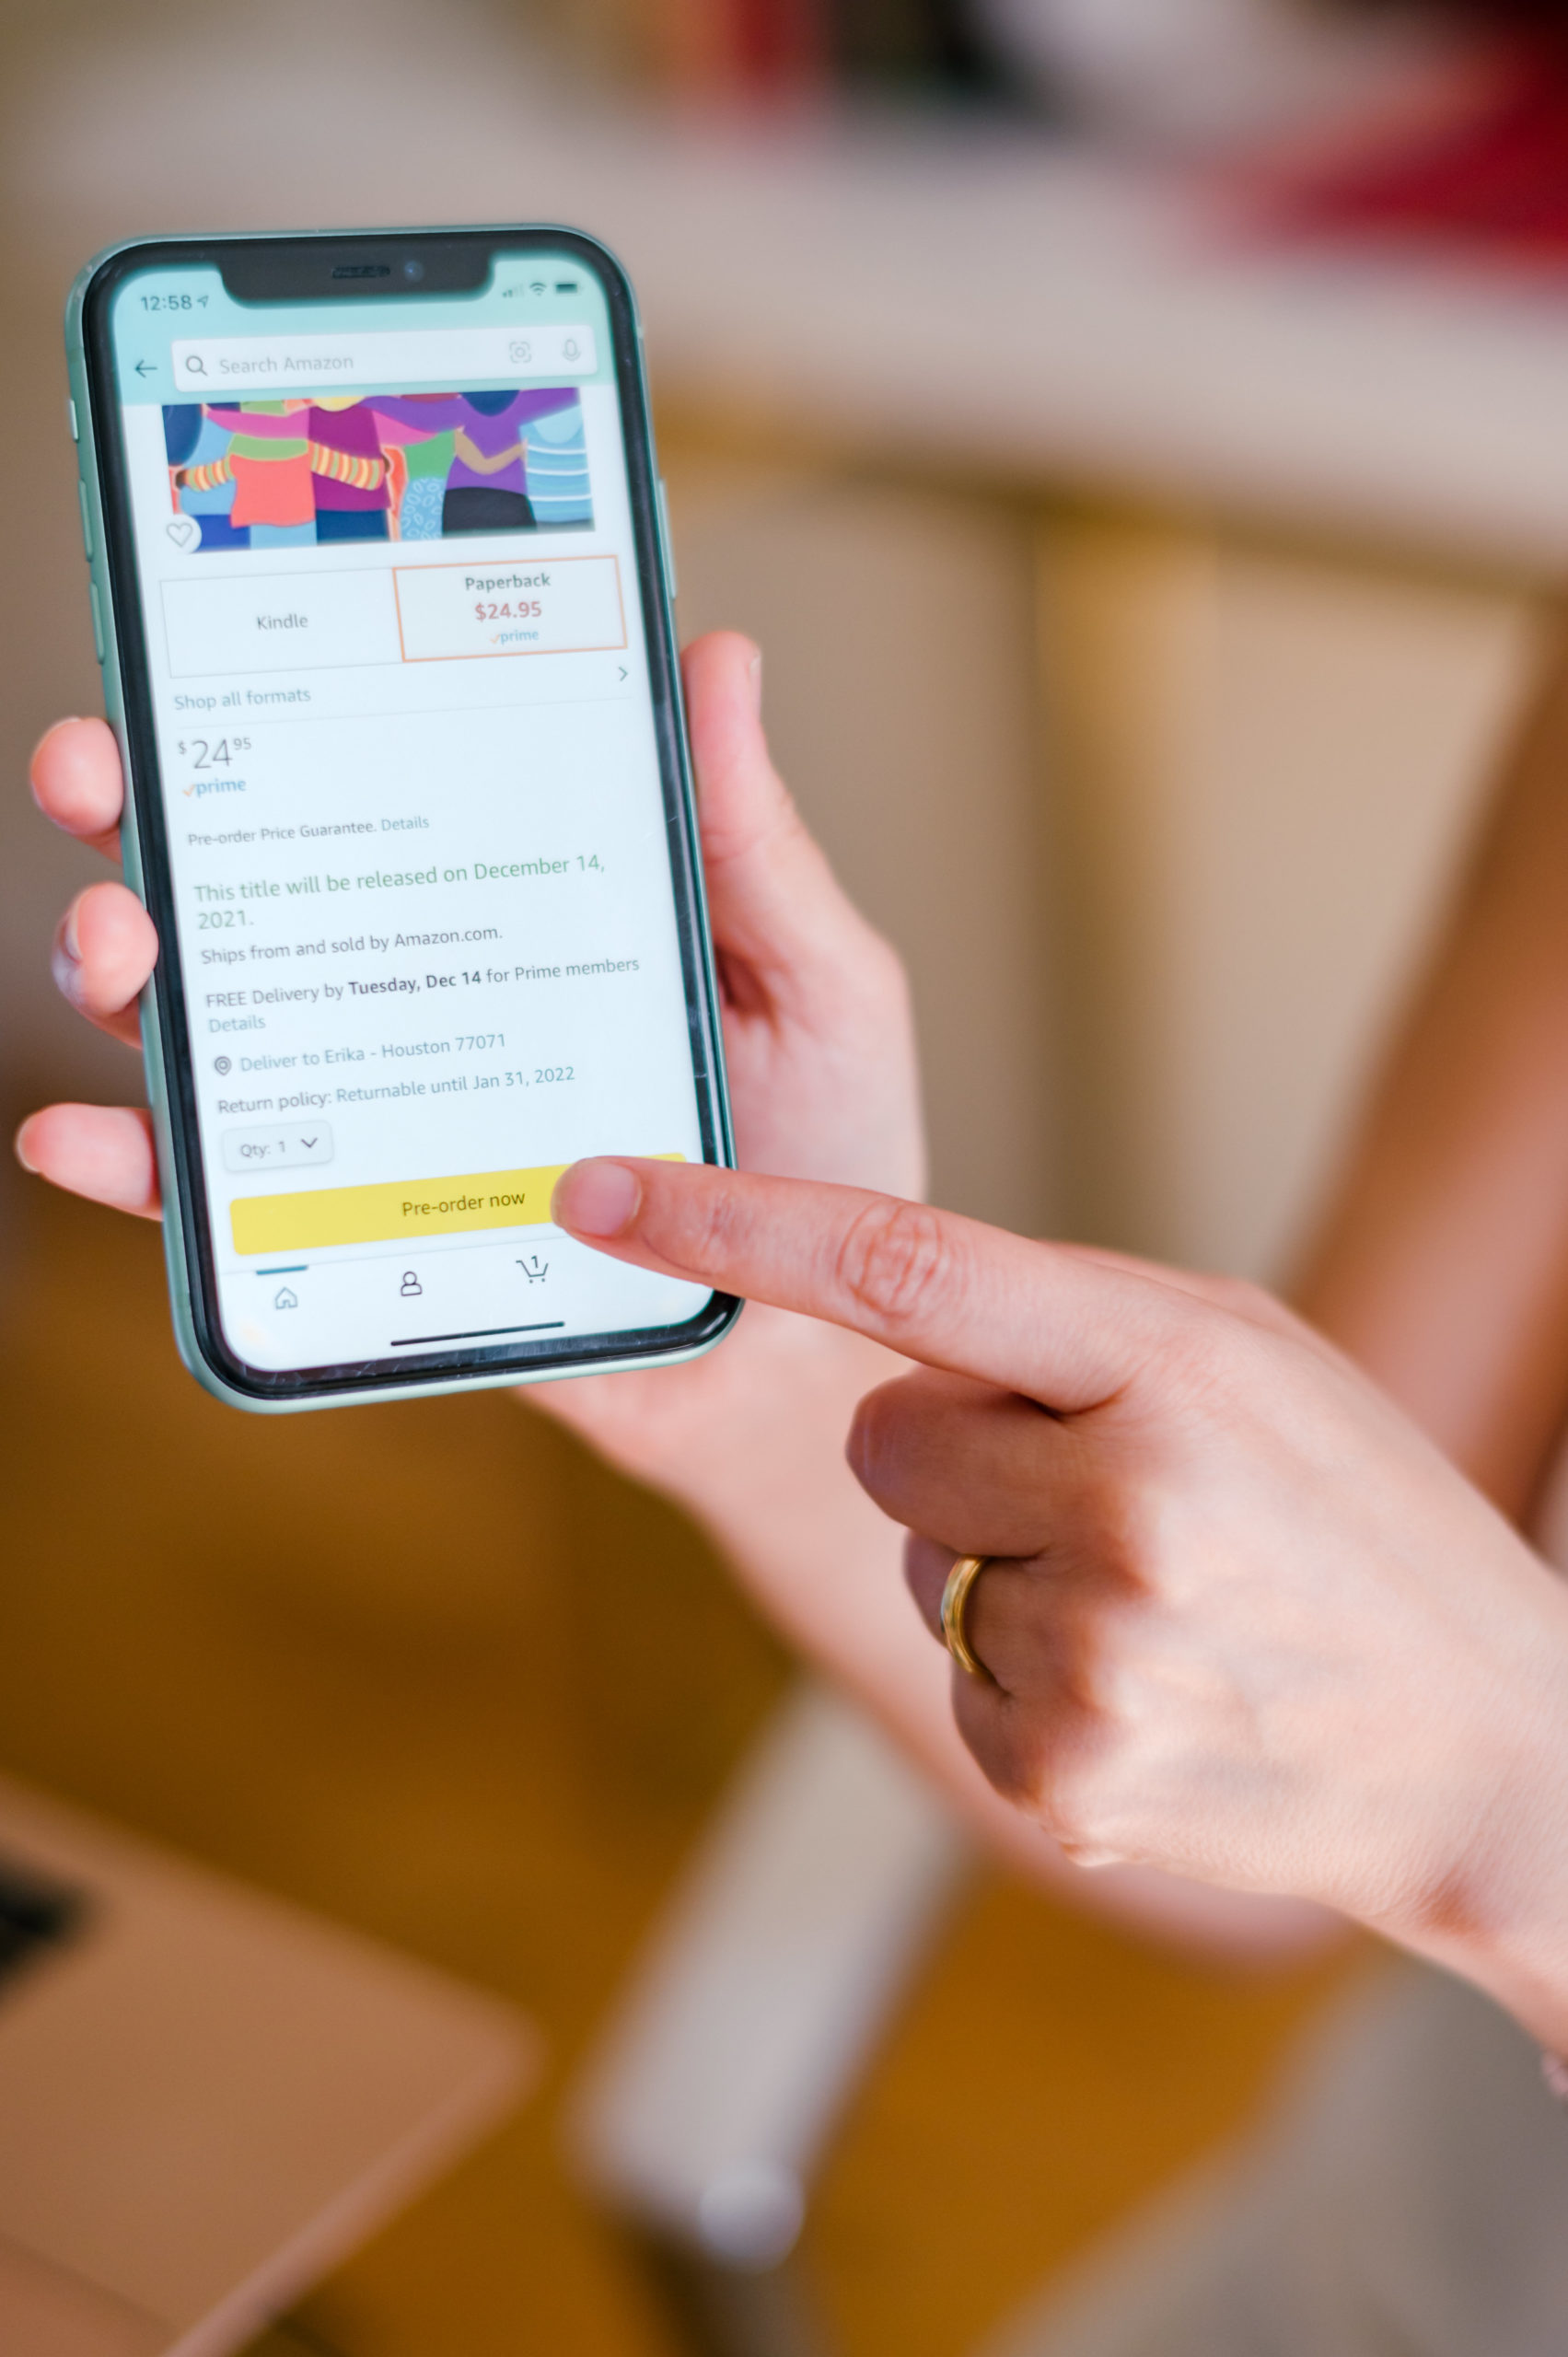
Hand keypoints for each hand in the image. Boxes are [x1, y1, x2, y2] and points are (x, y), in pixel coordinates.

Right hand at [15, 635, 925, 1528]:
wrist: (807, 1365)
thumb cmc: (830, 1154)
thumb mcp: (819, 982)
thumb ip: (757, 845)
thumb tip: (718, 660)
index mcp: (525, 900)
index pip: (384, 779)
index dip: (284, 705)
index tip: (213, 633)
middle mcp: (430, 988)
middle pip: (255, 880)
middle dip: (143, 813)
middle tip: (102, 775)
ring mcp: (387, 1109)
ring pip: (211, 1019)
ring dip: (123, 969)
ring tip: (116, 949)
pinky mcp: (366, 1231)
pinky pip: (227, 1201)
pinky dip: (140, 1171)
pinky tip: (83, 1139)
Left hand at [550, 1155, 1567, 2040]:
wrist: (1494, 1750)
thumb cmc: (1362, 1524)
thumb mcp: (1249, 1361)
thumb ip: (1069, 1324)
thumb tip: (879, 1324)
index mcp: (1167, 1359)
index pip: (902, 1259)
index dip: (732, 1224)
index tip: (600, 1193)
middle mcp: (1124, 1498)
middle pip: (883, 1439)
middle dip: (951, 1454)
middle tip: (1100, 1493)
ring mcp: (1091, 1652)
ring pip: (923, 1569)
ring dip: (1008, 1577)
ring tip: (1162, 1603)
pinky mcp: (1058, 1775)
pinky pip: (957, 1684)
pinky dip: (1029, 1684)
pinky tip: (1152, 1688)